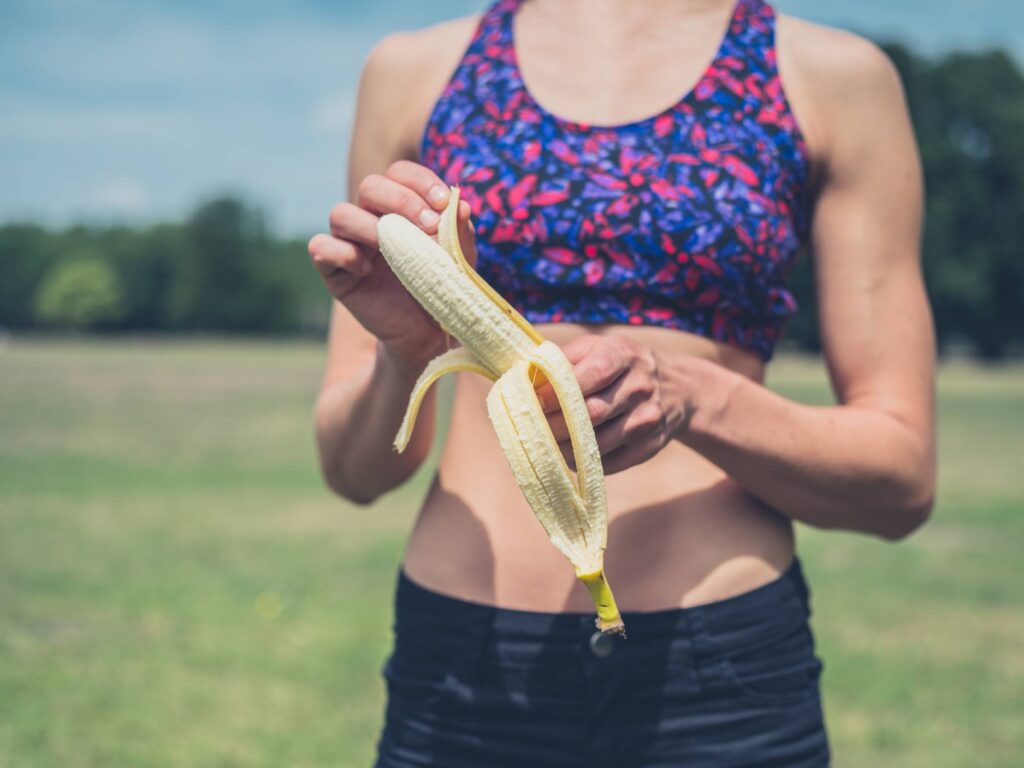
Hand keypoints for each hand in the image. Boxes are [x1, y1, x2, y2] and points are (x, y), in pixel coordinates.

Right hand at [307, 160, 477, 366]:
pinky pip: (321, 248)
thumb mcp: (458, 259)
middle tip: (429, 224)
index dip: (420, 181)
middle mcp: (372, 218)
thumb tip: (461, 205)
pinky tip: (366, 270)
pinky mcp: (335, 272)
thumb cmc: (442, 288)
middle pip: (370, 186)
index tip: (444, 202)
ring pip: (340, 213)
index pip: (400, 174)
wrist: (428, 333)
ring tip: (392, 249)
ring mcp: (350, 243)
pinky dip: (341, 253)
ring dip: (368, 225)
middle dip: (400, 200)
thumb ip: (458, 232)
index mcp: (401, 207)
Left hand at [536, 334, 692, 474]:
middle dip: (554, 424)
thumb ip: (562, 359)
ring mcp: (648, 418)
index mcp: (623, 354)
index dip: (557, 391)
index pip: (590, 374)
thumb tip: (524, 377)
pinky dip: (585, 463)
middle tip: (530, 430)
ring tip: (545, 445)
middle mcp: (640, 385)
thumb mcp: (597, 347)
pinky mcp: (651, 445)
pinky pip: (612, 462)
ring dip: (566, 448)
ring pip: (599, 442)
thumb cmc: (620, 365)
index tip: (531, 402)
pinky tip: (570, 456)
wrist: (677, 387)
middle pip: (591, 413)